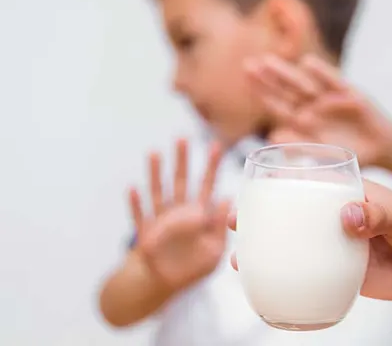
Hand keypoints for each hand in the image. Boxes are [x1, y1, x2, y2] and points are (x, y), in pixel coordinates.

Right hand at [129, 139, 228, 290]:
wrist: (163, 283)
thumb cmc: (192, 268)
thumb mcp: (215, 251)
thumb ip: (220, 226)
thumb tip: (228, 199)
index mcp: (199, 214)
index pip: (207, 186)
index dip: (212, 167)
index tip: (216, 146)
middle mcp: (178, 212)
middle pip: (180, 181)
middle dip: (182, 160)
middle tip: (183, 138)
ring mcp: (160, 220)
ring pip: (158, 192)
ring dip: (155, 173)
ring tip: (154, 153)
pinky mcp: (145, 234)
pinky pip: (139, 217)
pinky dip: (136, 204)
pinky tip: (133, 189)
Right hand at [228, 180, 391, 304]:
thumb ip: (378, 215)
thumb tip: (347, 218)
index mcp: (350, 194)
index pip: (306, 184)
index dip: (276, 185)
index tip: (252, 191)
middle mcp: (337, 219)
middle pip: (291, 215)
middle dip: (260, 219)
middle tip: (235, 225)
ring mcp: (338, 247)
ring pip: (295, 246)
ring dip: (267, 250)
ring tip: (241, 259)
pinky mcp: (344, 273)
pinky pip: (312, 273)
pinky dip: (290, 277)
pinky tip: (270, 284)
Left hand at [245, 54, 391, 166]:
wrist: (381, 149)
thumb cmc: (348, 154)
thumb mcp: (322, 156)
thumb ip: (299, 146)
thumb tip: (272, 137)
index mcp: (303, 122)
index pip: (278, 105)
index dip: (262, 92)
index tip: (246, 79)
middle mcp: (313, 106)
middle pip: (287, 90)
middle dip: (268, 78)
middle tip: (248, 65)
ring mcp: (330, 99)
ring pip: (305, 84)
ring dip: (287, 73)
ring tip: (268, 62)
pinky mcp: (351, 94)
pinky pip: (334, 83)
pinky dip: (322, 73)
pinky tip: (307, 63)